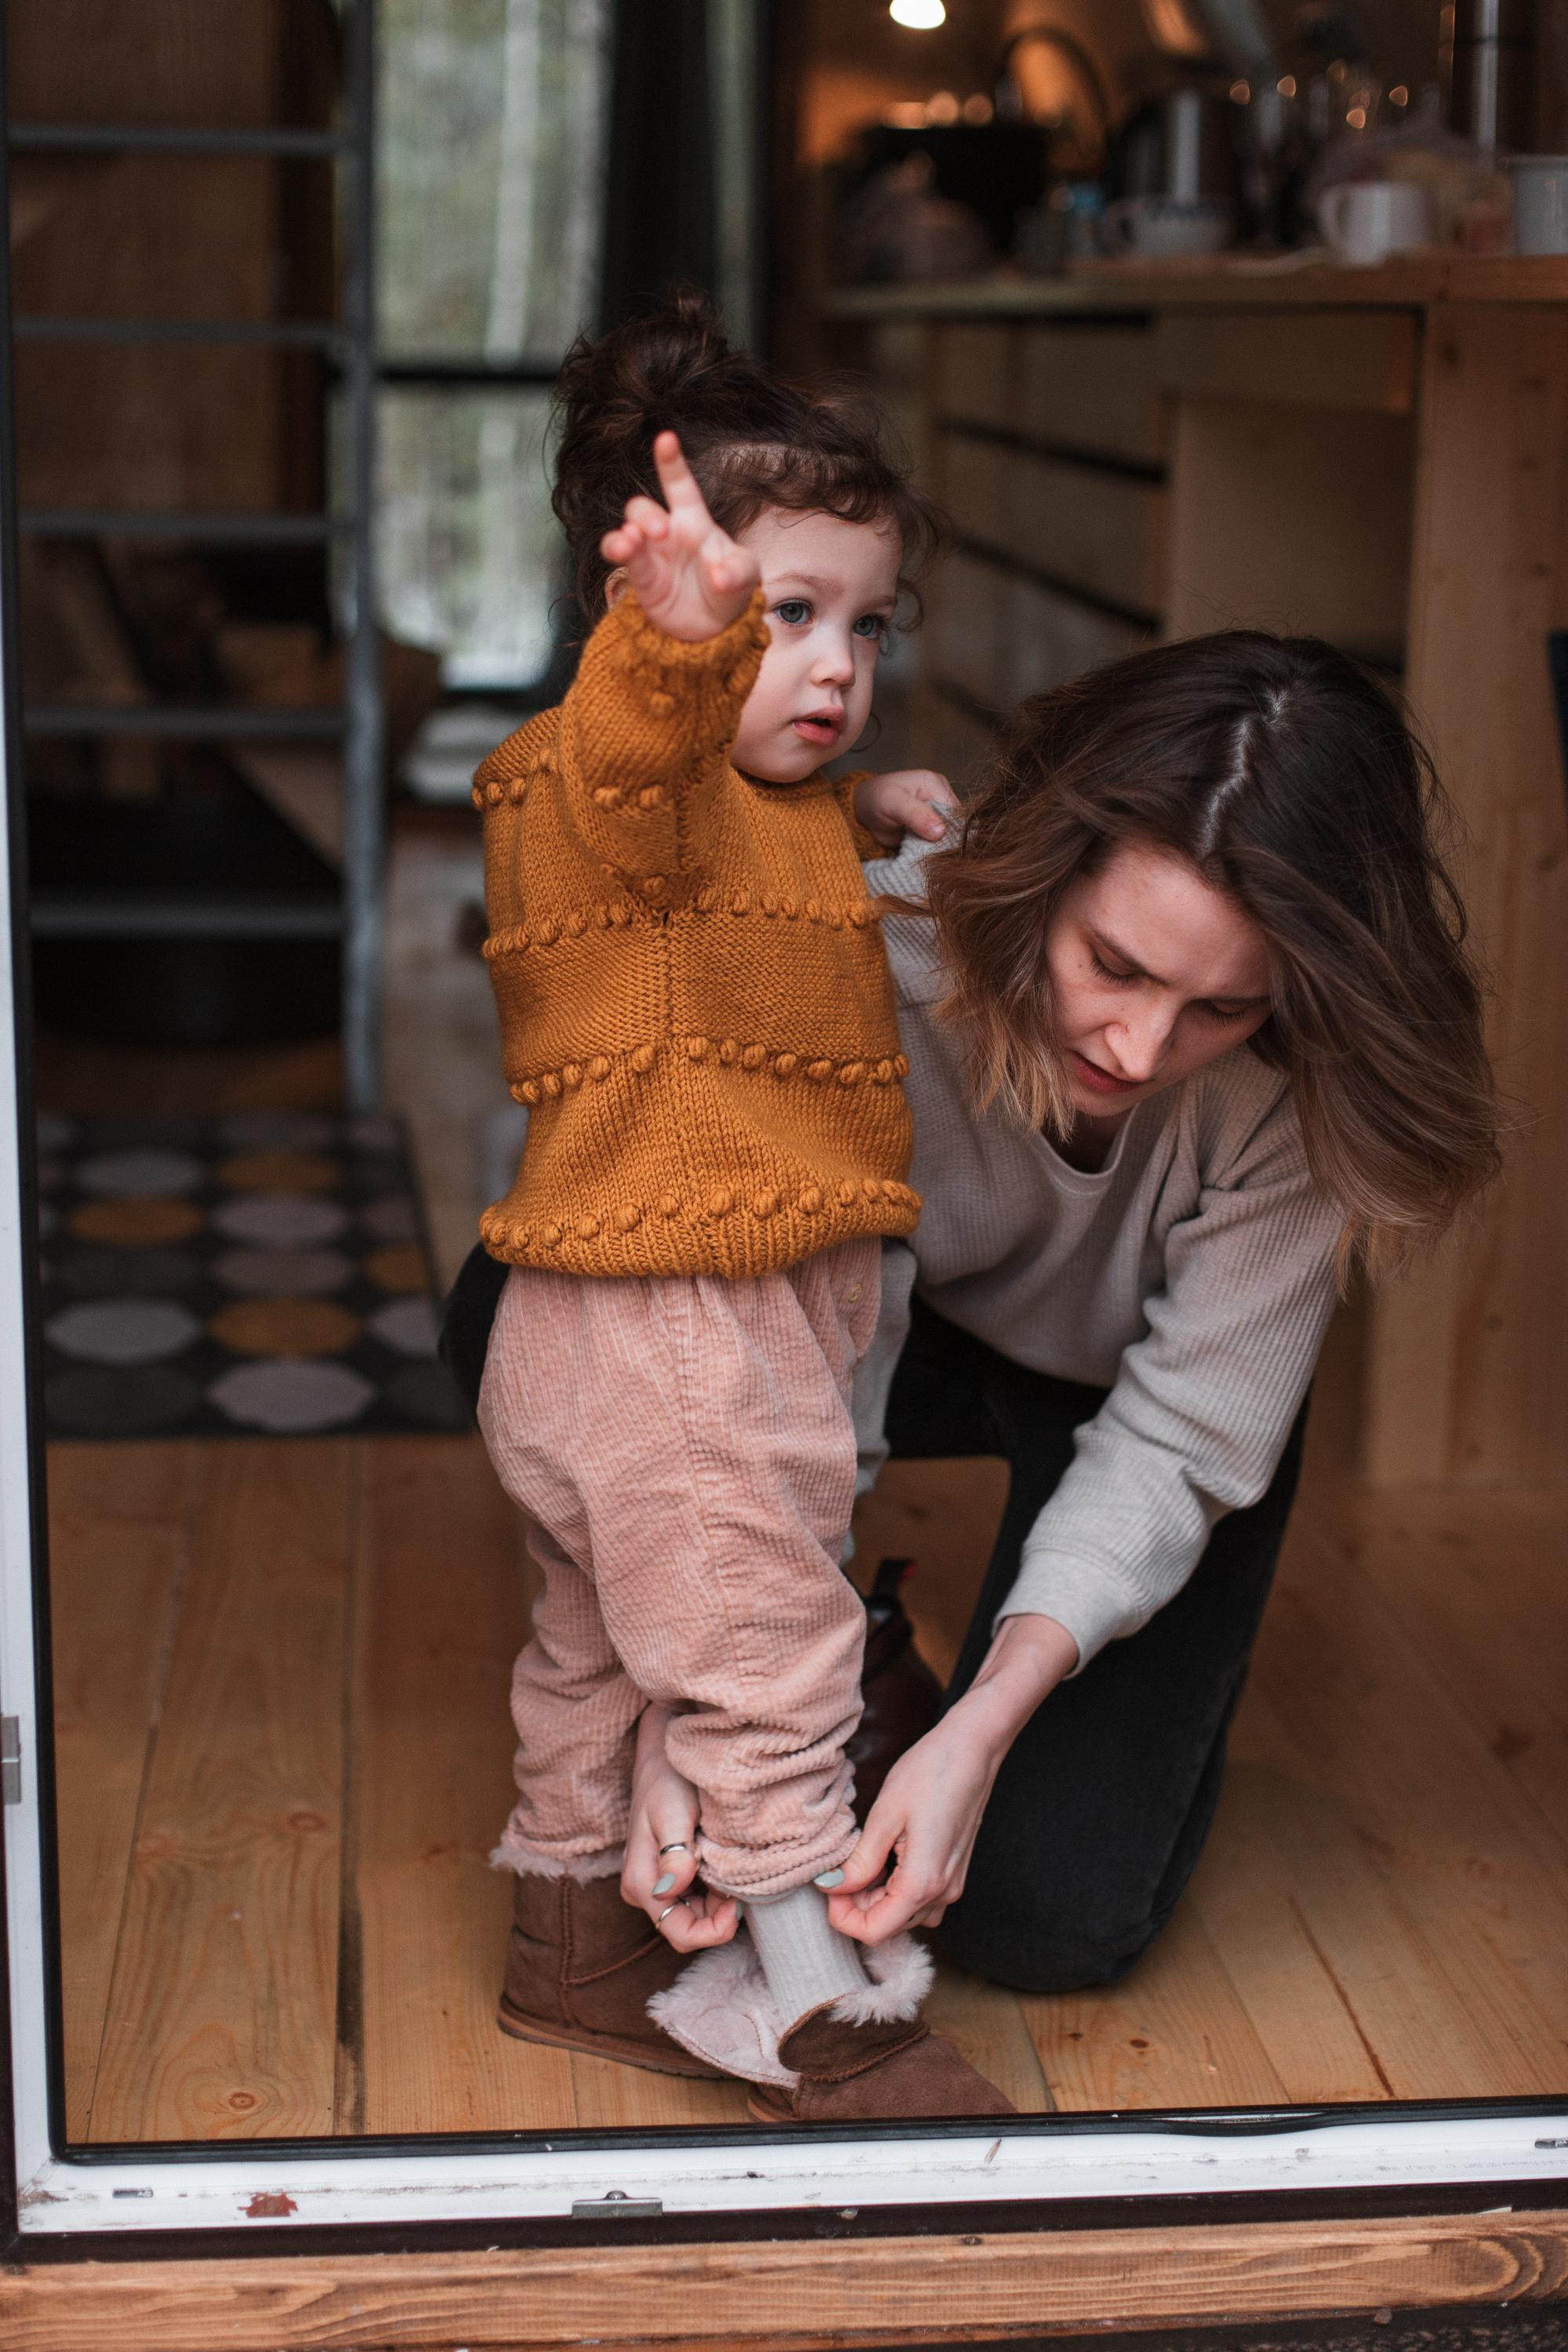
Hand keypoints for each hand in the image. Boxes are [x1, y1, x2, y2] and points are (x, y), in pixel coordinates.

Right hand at [600, 431, 761, 644]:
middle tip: (660, 532)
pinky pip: (620, 555)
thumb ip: (738, 572)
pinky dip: (617, 550)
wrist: (715, 627)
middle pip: (643, 508)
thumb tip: (720, 576)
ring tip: (632, 542)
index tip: (665, 438)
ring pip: (626, 529)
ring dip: (626, 533)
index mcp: (695, 522)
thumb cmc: (730, 588)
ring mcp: (650, 553)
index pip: (680, 486)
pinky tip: (623, 550)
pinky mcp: (640, 576)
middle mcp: (668, 532)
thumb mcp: (746, 576)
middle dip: (646, 516)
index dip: (671, 462)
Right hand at [621, 1702, 738, 1952]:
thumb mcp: (671, 1811)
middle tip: (745, 1882)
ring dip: (723, 1901)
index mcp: (642, 1883)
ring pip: (699, 1913)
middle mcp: (648, 1889)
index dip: (713, 1931)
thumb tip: (675, 1889)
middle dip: (721, 1915)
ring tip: (739, 1867)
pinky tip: (731, 1862)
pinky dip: (720, 1887)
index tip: (739, 1905)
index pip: (680, 1934)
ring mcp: (662, 1881)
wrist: (665, 1750)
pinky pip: (701, 1895)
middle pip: (691, 1927)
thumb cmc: (667, 1777)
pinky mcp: (676, 1871)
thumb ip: (675, 1851)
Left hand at [825, 1614, 1077, 1945]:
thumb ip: (860, 1861)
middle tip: (838, 1871)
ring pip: (905, 1915)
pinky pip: (921, 1898)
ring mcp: (952, 1884)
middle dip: (857, 1907)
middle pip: (890, 1926)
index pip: (876, 1931)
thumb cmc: (930, 1773)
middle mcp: (943, 1892)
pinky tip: (883, 1859)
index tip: (828, 1888)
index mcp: (923, 1882)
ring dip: (876, 1899)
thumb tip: (834, 1887)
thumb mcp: (885, 1815)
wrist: (973, 1749)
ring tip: (860, 1861)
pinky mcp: (954, 1871)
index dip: (843, 1918)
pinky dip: (896, 1889)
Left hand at [853, 768, 957, 849]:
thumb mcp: (893, 803)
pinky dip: (933, 851)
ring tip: (926, 856)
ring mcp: (938, 814)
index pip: (955, 811)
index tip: (938, 847)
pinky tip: (925, 857)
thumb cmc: (875, 800)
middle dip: (945, 841)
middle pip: (955, 825)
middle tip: (930, 854)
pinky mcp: (932, 828)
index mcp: (936, 784)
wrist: (861, 812)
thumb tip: (940, 832)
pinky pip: (940, 843)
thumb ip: (916, 815)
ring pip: (949, 836)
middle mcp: (942, 797)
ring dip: (940, 848)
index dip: (950, 831)